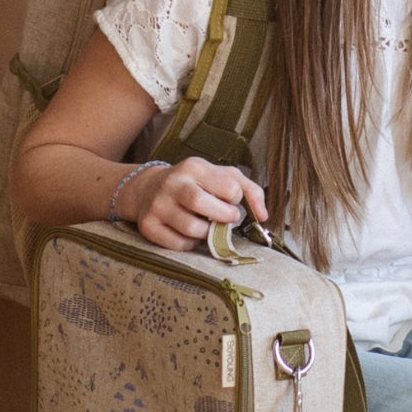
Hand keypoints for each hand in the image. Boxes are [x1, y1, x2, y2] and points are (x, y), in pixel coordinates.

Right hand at [128, 157, 267, 251]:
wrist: (148, 189)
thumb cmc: (196, 184)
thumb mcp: (222, 176)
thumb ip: (249, 191)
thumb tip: (263, 216)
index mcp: (194, 167)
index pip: (228, 187)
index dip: (236, 199)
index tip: (232, 202)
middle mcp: (172, 183)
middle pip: (202, 204)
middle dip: (224, 217)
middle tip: (228, 219)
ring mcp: (157, 205)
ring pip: (192, 229)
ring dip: (208, 234)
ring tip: (209, 226)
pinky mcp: (148, 226)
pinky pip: (178, 244)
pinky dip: (191, 244)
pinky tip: (191, 234)